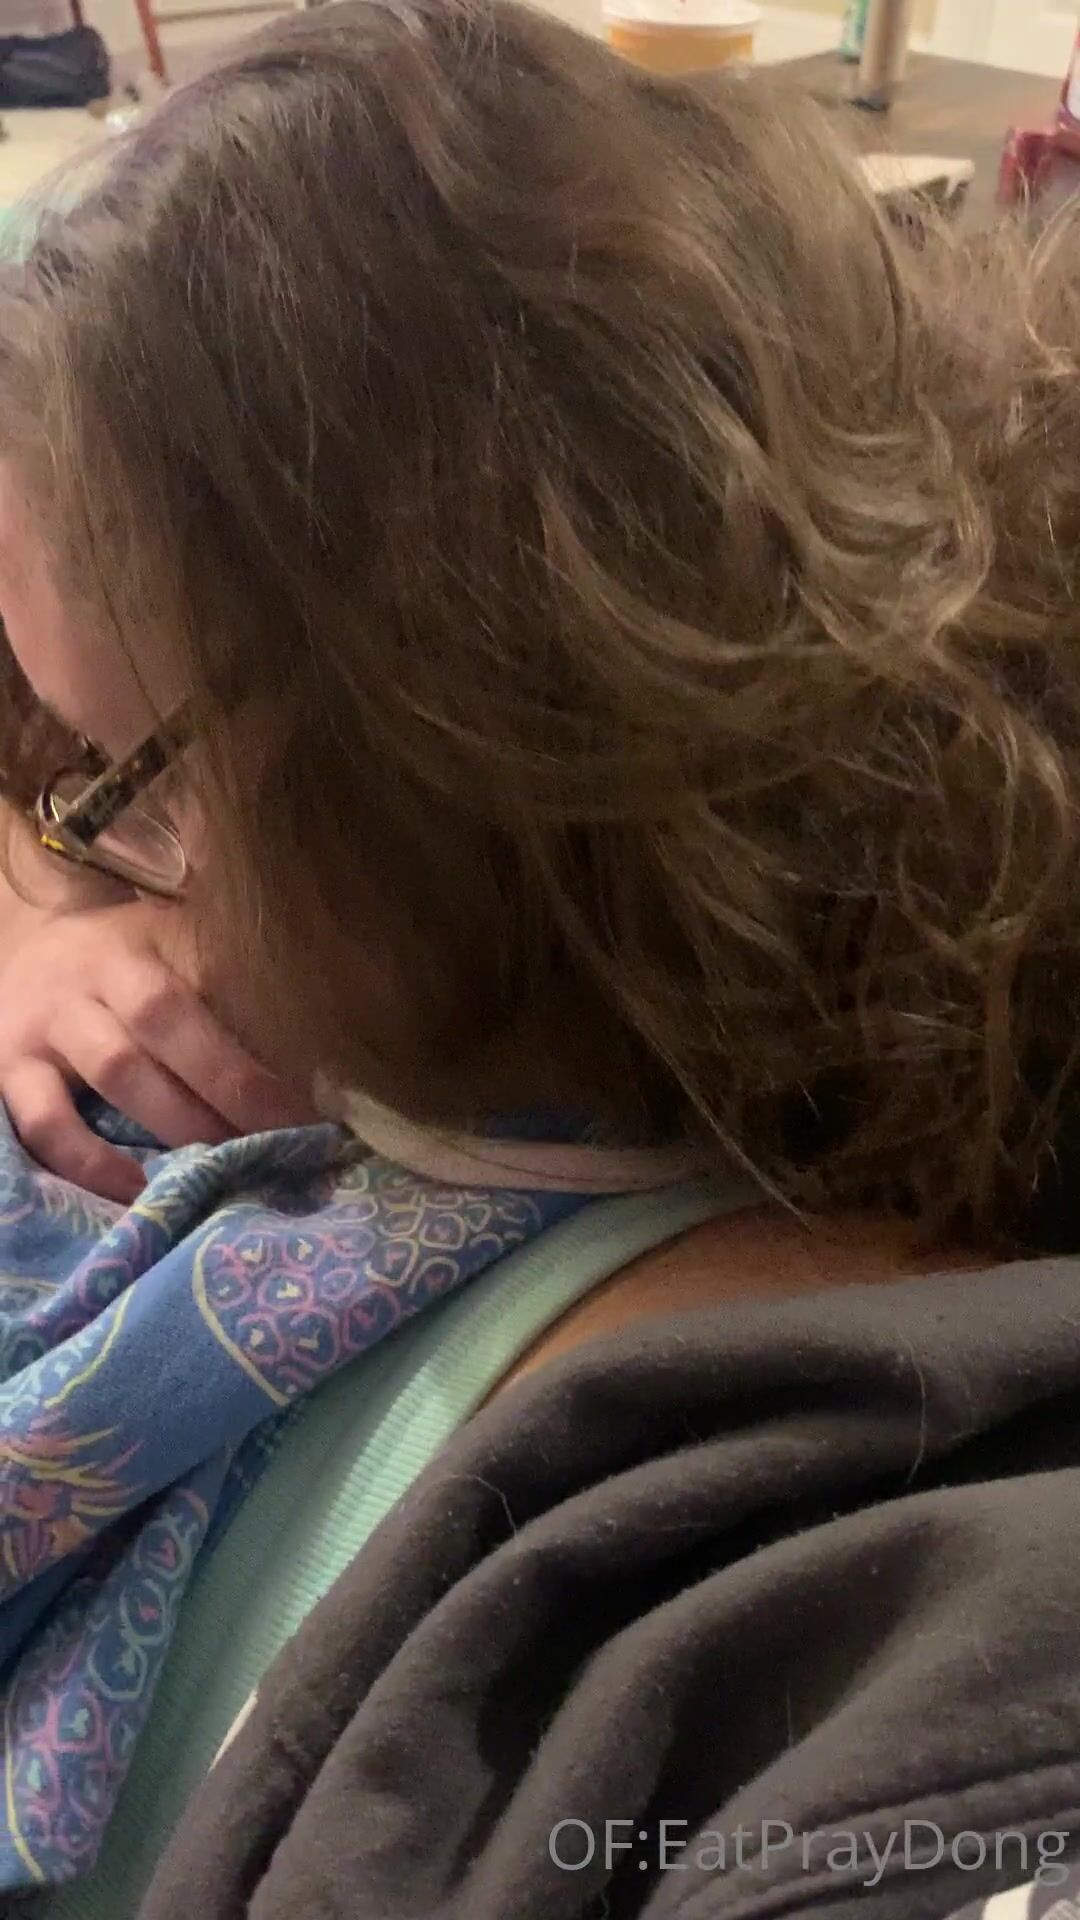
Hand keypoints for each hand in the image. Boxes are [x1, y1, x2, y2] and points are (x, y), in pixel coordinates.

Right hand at [0, 893, 311, 1201]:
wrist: (23, 947)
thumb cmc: (120, 958)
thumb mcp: (166, 944)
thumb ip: (224, 975)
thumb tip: (323, 1019)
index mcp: (133, 952)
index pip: (195, 1001)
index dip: (244, 1056)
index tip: (302, 1104)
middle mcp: (87, 985)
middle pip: (159, 1034)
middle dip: (225, 1092)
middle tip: (278, 1143)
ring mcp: (43, 1031)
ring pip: (113, 1076)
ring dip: (172, 1127)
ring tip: (221, 1169)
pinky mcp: (6, 1073)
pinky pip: (44, 1126)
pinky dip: (89, 1164)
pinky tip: (136, 1192)